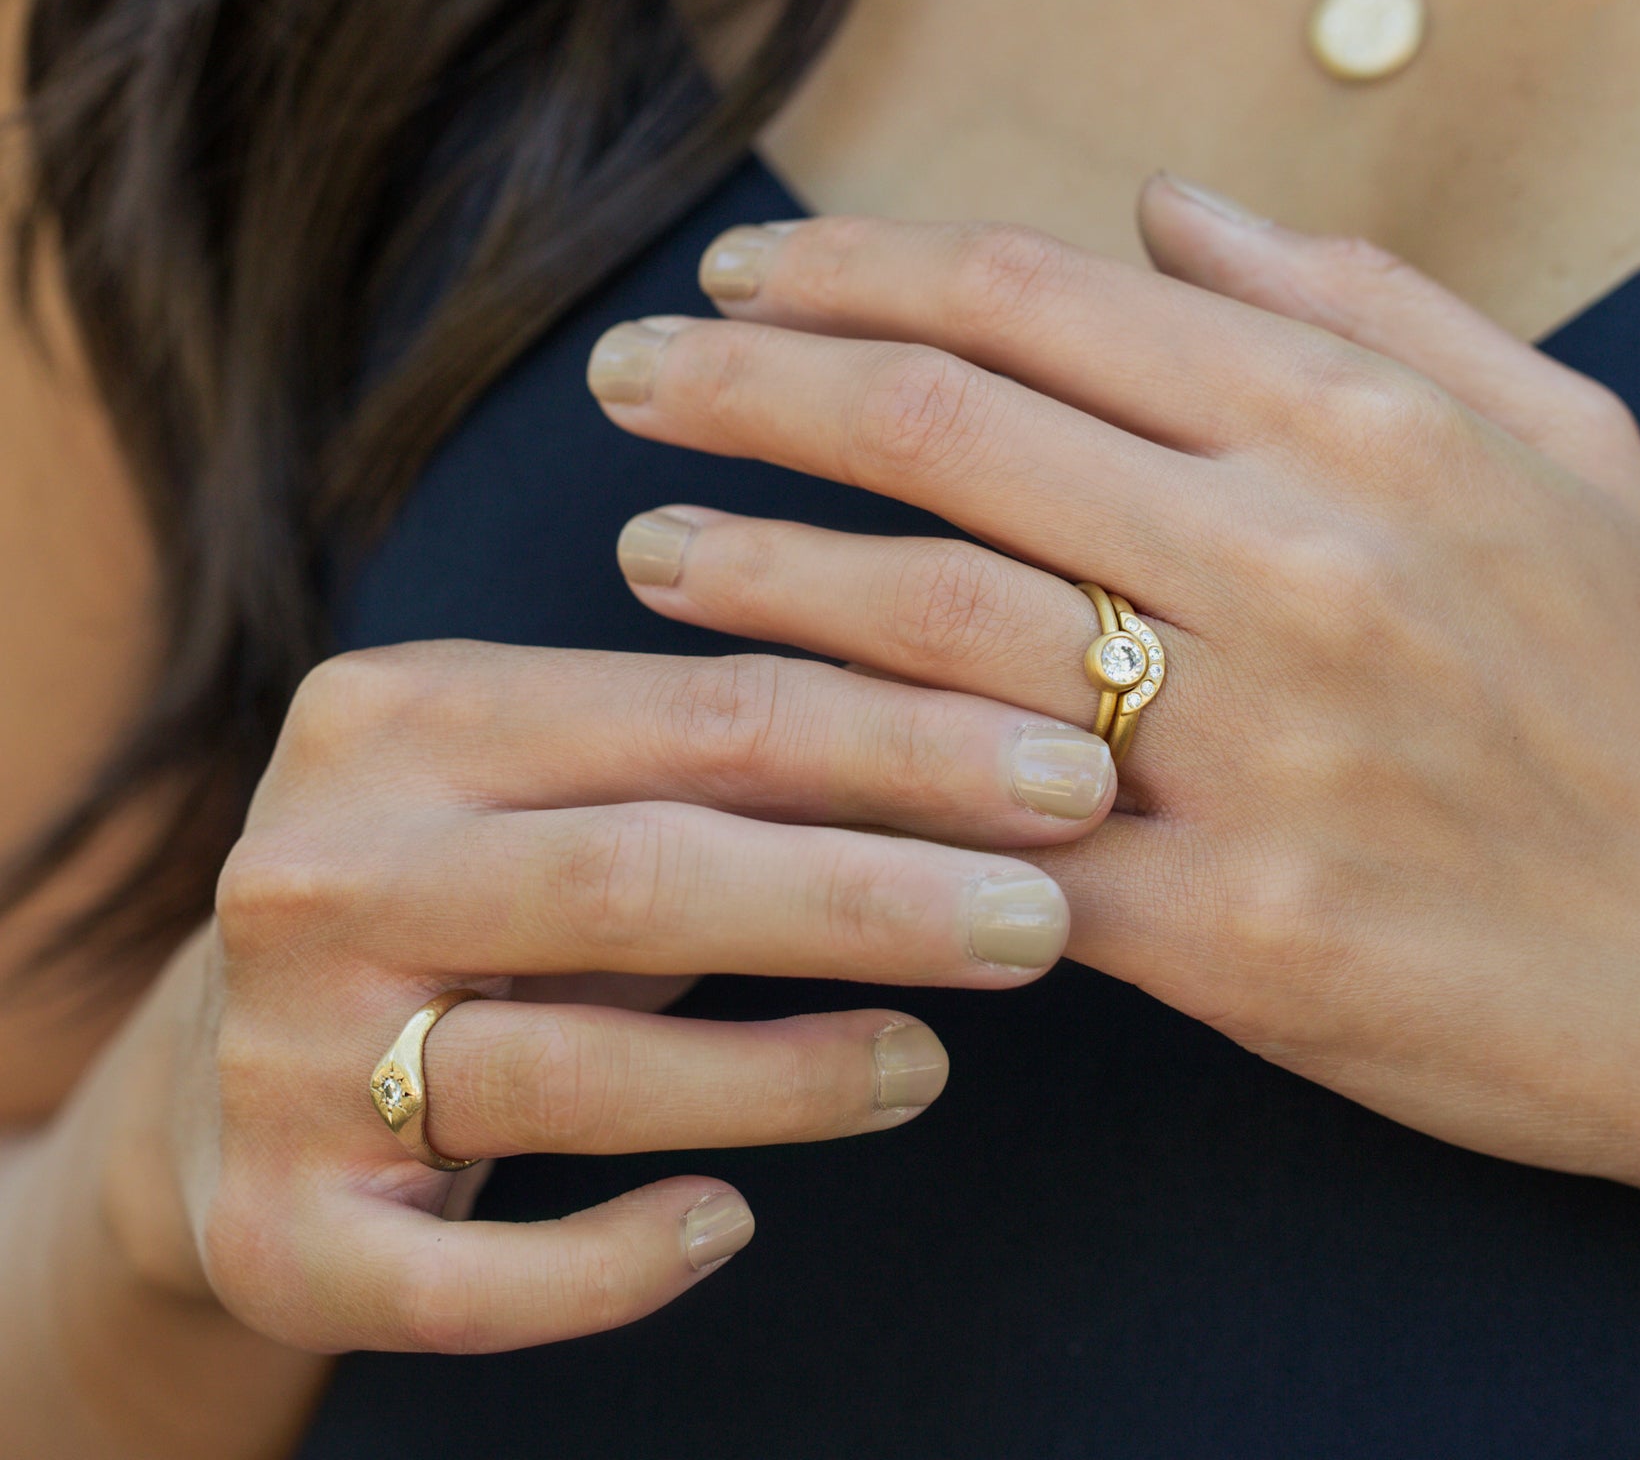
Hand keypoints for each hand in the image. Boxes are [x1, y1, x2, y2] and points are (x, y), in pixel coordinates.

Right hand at [92, 639, 1109, 1354]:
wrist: (215, 1067)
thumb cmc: (471, 888)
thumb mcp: (567, 785)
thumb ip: (735, 756)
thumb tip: (1007, 752)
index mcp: (401, 713)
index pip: (702, 713)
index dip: (905, 743)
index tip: (1071, 770)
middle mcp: (320, 872)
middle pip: (644, 873)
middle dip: (875, 894)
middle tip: (1049, 915)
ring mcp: (281, 1060)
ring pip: (577, 1072)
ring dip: (788, 1072)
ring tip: (933, 1061)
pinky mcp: (277, 1235)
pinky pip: (468, 1279)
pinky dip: (611, 1262)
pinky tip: (731, 1226)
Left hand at [584, 184, 1639, 1240]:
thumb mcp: (1562, 441)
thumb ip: (1357, 298)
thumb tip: (1160, 202)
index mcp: (1360, 427)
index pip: (1037, 302)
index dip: (859, 272)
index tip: (746, 277)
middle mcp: (1294, 563)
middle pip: (946, 429)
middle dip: (752, 385)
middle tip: (624, 375)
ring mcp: (1253, 754)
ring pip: (930, 622)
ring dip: (756, 573)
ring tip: (642, 544)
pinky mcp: (1223, 932)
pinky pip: (978, 841)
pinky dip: (846, 792)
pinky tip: (745, 762)